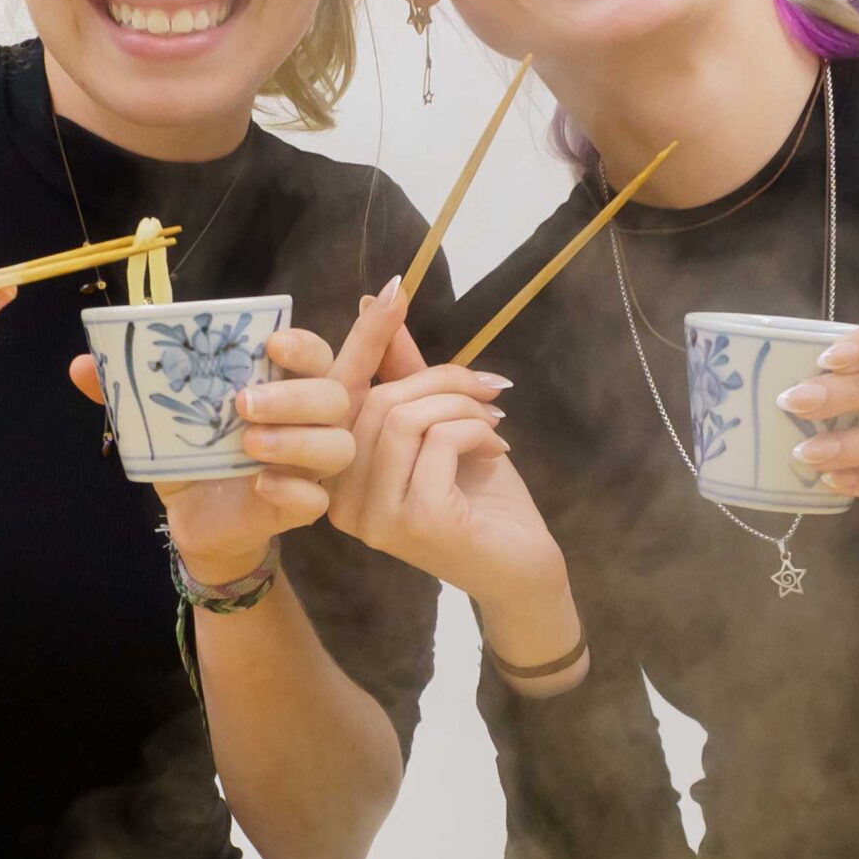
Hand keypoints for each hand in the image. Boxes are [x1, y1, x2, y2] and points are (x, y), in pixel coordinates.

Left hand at [68, 325, 353, 583]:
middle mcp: (305, 421)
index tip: (270, 343)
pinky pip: (316, 501)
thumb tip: (81, 364)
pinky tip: (260, 484)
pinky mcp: (298, 508)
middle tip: (242, 402)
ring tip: (248, 442)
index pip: (315, 353)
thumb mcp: (156, 419)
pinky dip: (292, 490)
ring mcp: (307, 467)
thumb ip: (124, 391)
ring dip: (298, 440)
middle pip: (333, 396)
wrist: (193, 518)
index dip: (304, 344)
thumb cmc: (189, 453)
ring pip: (337, 446)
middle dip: (294, 395)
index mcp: (280, 384)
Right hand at [322, 284, 566, 612]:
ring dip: (462, 408)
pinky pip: (436, 441)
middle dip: (442, 381)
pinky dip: (474, 432)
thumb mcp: (439, 425)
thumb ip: (405, 374)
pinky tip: (496, 451)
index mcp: (336, 475)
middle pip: (376, 401)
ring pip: (404, 418)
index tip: (392, 290)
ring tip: (492, 428)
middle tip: (489, 394)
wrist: (522, 569)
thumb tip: (375, 301)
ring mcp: (373, 516)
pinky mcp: (414, 522)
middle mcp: (340, 500)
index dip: (365, 340)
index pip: (339, 395)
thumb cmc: (480, 499)